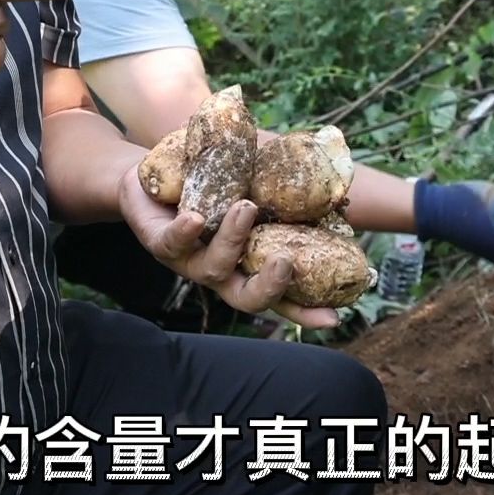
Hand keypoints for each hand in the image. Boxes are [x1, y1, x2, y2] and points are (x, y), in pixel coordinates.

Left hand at [116, 164, 343, 329]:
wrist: (152, 177)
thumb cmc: (209, 186)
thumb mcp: (252, 188)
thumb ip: (286, 193)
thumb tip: (341, 190)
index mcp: (246, 264)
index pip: (280, 297)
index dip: (305, 311)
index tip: (334, 317)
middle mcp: (220, 272)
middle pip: (247, 299)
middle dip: (269, 287)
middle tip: (286, 263)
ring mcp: (189, 261)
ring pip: (213, 268)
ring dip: (233, 240)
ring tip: (246, 207)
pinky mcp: (158, 243)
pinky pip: (172, 243)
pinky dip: (186, 232)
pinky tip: (195, 218)